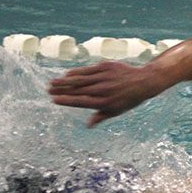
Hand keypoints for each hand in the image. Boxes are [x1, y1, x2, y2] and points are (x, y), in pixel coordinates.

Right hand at [48, 61, 164, 126]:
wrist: (143, 81)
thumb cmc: (128, 99)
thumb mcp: (117, 110)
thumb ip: (101, 116)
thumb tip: (88, 125)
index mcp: (105, 102)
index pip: (82, 102)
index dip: (67, 101)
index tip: (55, 100)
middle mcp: (104, 90)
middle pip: (78, 90)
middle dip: (62, 90)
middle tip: (48, 90)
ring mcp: (104, 77)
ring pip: (81, 79)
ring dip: (65, 80)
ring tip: (53, 82)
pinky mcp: (106, 66)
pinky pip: (88, 70)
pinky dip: (77, 72)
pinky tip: (67, 74)